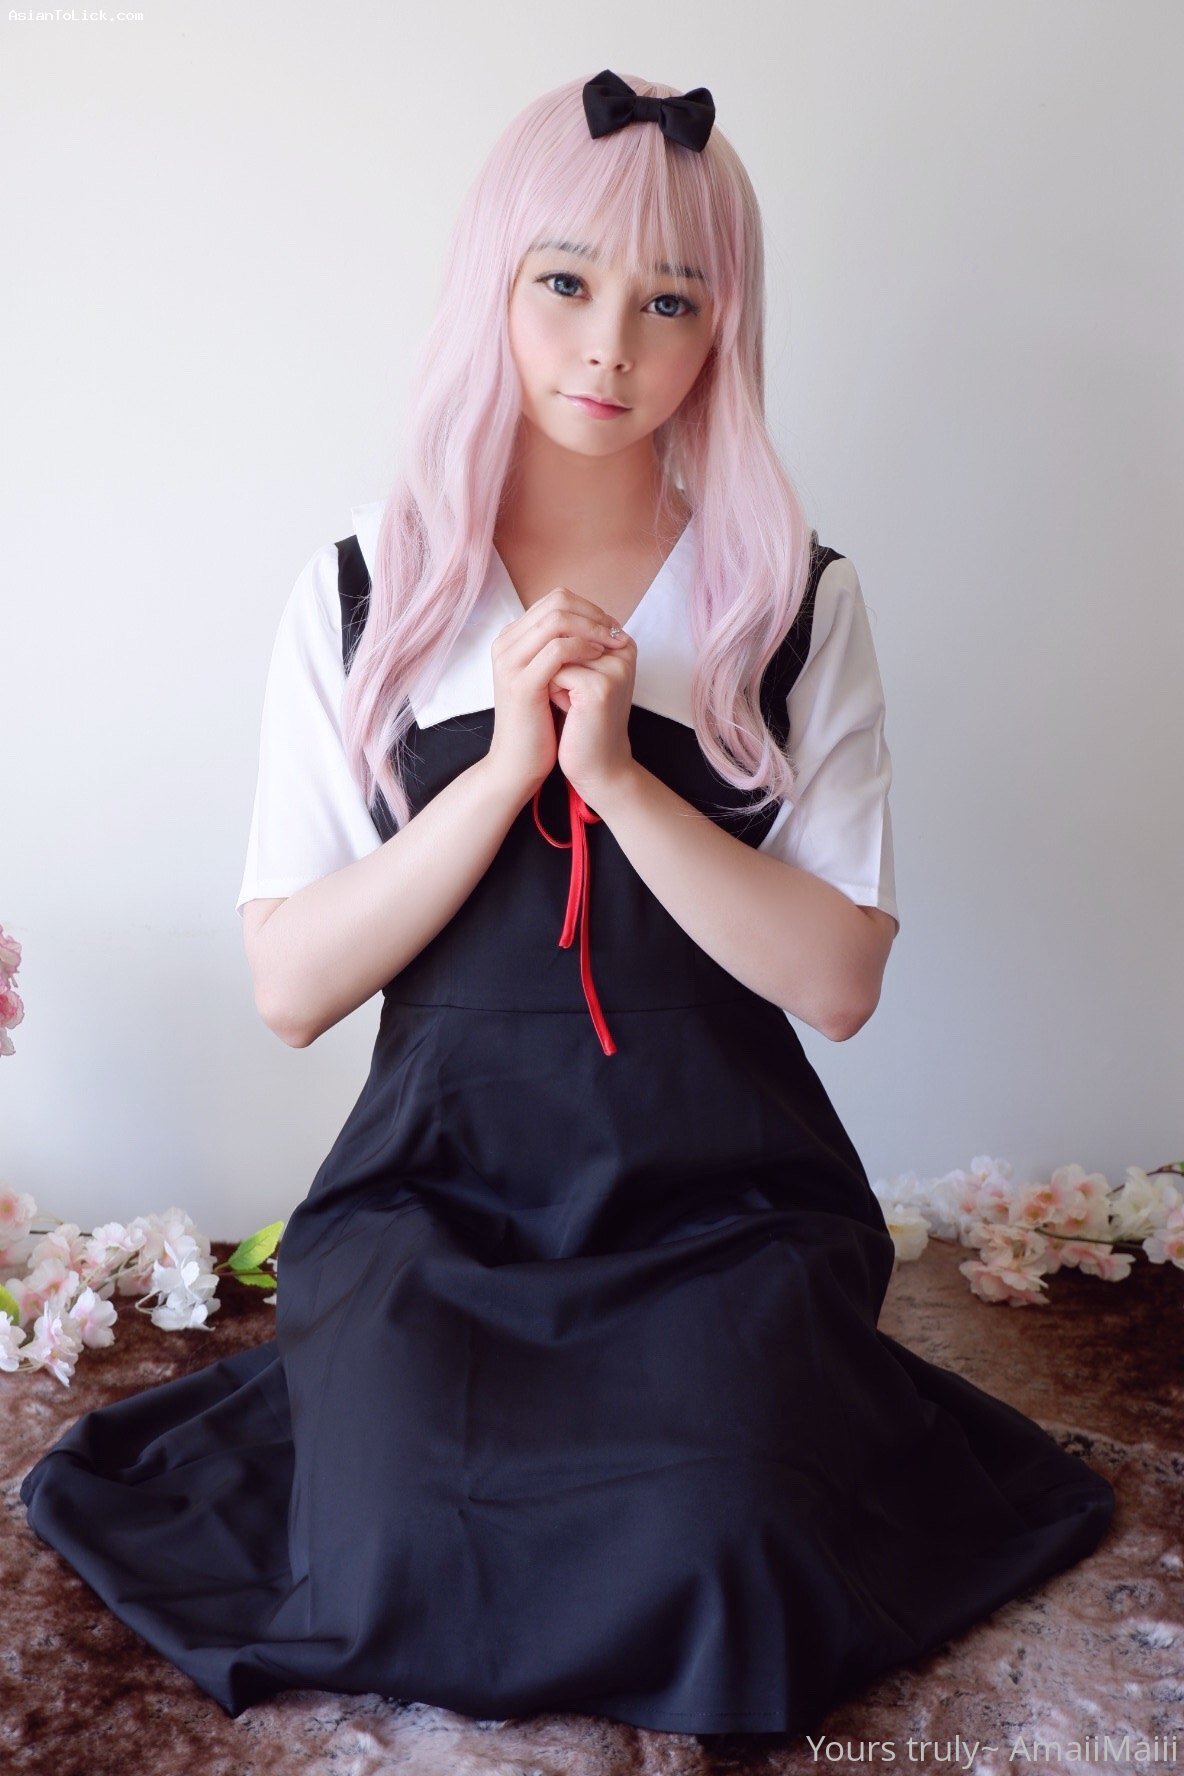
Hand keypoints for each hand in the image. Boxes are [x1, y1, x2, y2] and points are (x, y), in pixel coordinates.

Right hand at [485, 588, 630, 800]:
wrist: (518, 762)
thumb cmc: (540, 722)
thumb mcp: (550, 678)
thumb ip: (561, 649)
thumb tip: (597, 624)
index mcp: (512, 639)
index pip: (555, 600)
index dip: (589, 608)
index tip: (612, 627)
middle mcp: (506, 644)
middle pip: (556, 602)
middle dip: (593, 613)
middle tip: (616, 632)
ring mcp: (510, 662)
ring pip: (557, 619)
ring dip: (592, 629)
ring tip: (612, 645)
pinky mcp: (521, 683)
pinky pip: (557, 649)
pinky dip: (583, 649)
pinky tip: (599, 659)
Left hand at [548, 627, 637, 809]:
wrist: (595, 764)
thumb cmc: (581, 719)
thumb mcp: (579, 672)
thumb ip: (572, 640)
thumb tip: (546, 608)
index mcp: (621, 641)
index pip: (571, 619)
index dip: (556, 650)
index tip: (572, 680)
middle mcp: (624, 649)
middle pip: (564, 633)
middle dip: (552, 662)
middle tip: (568, 693)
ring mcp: (615, 667)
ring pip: (557, 651)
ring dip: (551, 677)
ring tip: (570, 702)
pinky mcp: (601, 686)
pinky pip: (556, 672)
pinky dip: (552, 692)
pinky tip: (569, 711)